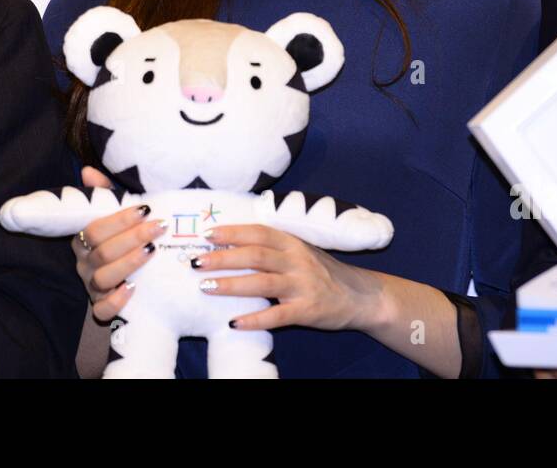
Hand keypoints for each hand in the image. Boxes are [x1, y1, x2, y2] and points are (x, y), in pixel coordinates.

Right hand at [75, 165, 166, 322]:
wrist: (136, 274)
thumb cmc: (125, 237)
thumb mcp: (117, 213)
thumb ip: (104, 194)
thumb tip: (87, 170)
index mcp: (84, 239)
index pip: (96, 228)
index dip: (120, 219)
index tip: (147, 209)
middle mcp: (84, 263)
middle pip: (102, 252)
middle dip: (133, 237)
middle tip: (160, 226)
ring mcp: (91, 287)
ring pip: (103, 279)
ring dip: (129, 263)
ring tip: (152, 250)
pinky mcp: (100, 307)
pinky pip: (101, 311)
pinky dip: (116, 301)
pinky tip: (133, 288)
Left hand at [193, 223, 383, 331]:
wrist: (360, 296)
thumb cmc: (322, 272)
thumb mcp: (301, 252)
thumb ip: (274, 248)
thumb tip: (230, 244)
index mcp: (293, 243)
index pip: (259, 232)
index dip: (233, 232)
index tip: (207, 234)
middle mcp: (297, 260)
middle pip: (256, 255)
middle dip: (223, 258)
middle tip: (196, 262)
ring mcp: (303, 285)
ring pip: (262, 283)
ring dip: (231, 285)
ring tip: (205, 287)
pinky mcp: (307, 310)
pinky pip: (277, 316)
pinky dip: (254, 319)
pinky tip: (233, 323)